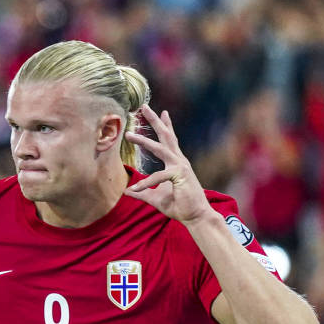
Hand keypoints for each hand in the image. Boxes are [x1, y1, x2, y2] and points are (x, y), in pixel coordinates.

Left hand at [123, 105, 211, 224]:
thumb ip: (143, 193)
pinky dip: (145, 183)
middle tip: (144, 106)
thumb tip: (127, 191)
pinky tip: (134, 189)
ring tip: (129, 134)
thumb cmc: (181, 207)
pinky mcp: (180, 176)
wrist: (197, 217)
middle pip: (166, 136)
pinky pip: (158, 176)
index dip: (166, 125)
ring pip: (160, 148)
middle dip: (154, 121)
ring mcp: (181, 166)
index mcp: (176, 163)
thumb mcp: (156, 198)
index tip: (163, 111)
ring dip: (144, 140)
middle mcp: (179, 161)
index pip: (171, 140)